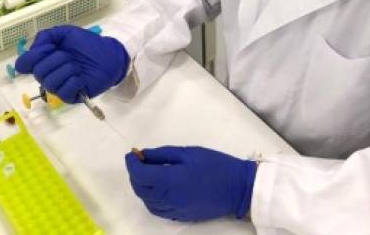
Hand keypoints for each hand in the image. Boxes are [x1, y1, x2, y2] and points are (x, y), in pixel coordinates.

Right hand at [15, 25, 128, 102]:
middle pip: (38, 73)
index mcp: (43, 60)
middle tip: (69, 56)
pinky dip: (74, 81)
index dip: (33, 56)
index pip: (23, 64)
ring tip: (76, 66)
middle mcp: (47, 75)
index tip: (49, 47)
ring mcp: (59, 87)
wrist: (109, 54)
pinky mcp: (70, 96)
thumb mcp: (66, 33)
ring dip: (66, 70)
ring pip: (50, 83)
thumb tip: (35, 47)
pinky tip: (81, 77)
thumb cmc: (87, 44)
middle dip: (56, 60)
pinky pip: (63, 92)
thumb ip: (47, 35)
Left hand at [125, 146, 256, 221]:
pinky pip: (157, 209)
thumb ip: (164, 154)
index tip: (132, 153)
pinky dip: (151, 199)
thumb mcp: (189, 153)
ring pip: (147, 201)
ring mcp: (174, 210)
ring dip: (142, 187)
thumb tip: (144, 155)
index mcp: (170, 180)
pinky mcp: (180, 216)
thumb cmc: (215, 165)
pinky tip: (157, 188)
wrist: (238, 188)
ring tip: (148, 173)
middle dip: (135, 174)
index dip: (132, 163)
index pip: (140, 174)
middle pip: (140, 189)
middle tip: (140, 160)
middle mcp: (168, 198)